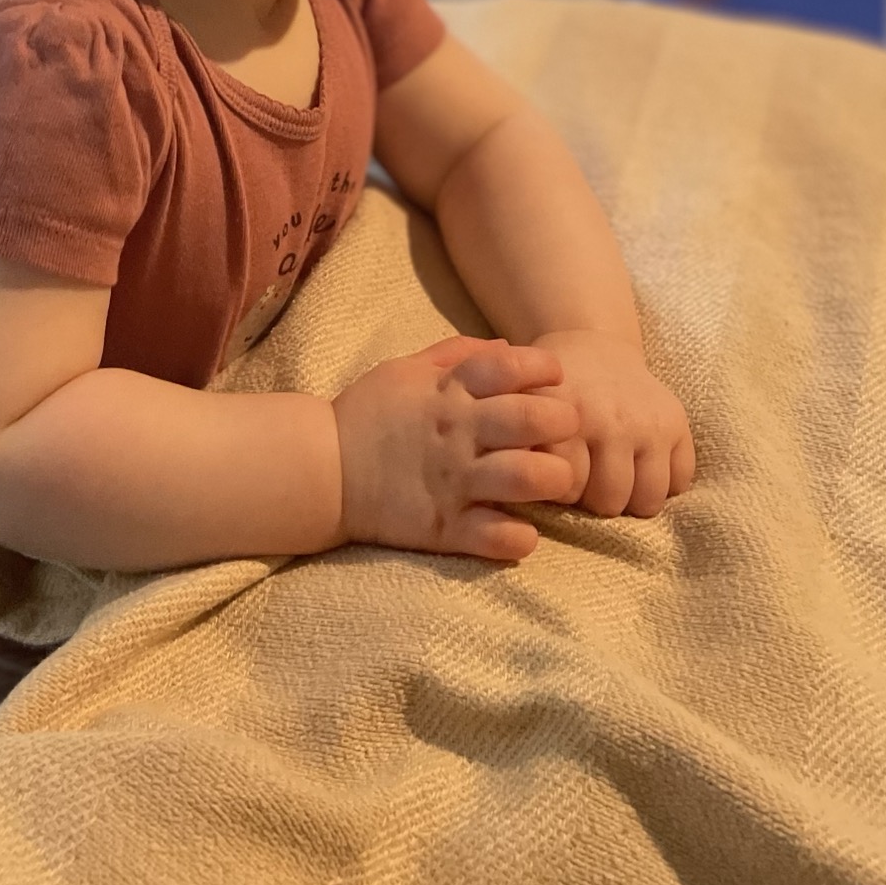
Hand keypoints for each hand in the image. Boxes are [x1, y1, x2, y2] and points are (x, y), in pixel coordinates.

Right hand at [331, 335, 581, 562]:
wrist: (319, 469)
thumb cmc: (366, 415)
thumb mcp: (403, 369)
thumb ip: (455, 354)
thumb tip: (508, 348)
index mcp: (447, 390)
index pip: (510, 365)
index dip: (543, 367)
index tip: (553, 378)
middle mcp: (457, 432)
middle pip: (533, 419)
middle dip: (564, 422)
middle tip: (566, 432)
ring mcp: (453, 482)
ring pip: (527, 477)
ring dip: (553, 478)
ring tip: (553, 481)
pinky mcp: (444, 528)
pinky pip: (499, 537)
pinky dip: (521, 536)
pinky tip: (521, 529)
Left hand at [533, 330, 694, 517]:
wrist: (595, 348)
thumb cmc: (553, 391)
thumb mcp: (525, 408)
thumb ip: (518, 447)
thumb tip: (516, 493)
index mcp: (568, 418)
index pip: (568, 488)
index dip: (560, 490)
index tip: (555, 475)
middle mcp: (612, 422)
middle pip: (608, 501)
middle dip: (595, 501)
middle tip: (588, 482)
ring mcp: (650, 425)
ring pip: (647, 500)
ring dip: (630, 499)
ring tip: (615, 481)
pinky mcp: (679, 424)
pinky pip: (680, 482)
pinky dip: (663, 485)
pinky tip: (643, 469)